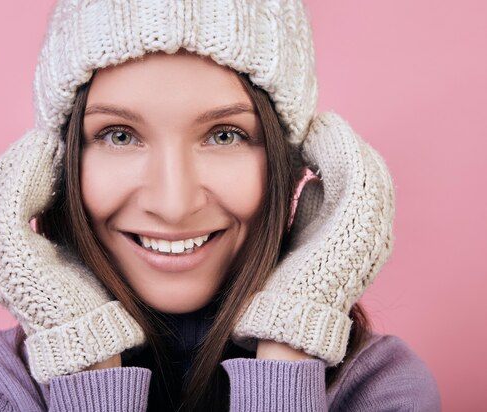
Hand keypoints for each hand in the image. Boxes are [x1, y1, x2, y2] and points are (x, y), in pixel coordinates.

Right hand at [0, 130, 143, 382]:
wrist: (91, 336)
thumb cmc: (89, 294)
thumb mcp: (70, 249)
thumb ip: (60, 221)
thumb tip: (68, 179)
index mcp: (7, 252)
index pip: (1, 197)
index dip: (20, 169)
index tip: (47, 147)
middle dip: (18, 160)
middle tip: (45, 138)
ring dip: (22, 161)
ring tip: (46, 140)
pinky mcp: (13, 258)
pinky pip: (10, 203)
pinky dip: (27, 174)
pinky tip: (49, 157)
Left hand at [233, 112, 394, 364]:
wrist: (289, 313)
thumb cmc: (291, 277)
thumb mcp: (308, 234)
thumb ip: (315, 208)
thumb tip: (311, 180)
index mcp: (369, 234)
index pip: (368, 182)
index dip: (347, 155)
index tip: (321, 137)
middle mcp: (379, 231)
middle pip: (373, 172)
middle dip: (346, 144)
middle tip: (321, 125)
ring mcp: (371, 230)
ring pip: (367, 169)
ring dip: (342, 143)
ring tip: (319, 125)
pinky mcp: (354, 227)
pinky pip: (354, 176)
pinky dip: (338, 151)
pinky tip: (319, 137)